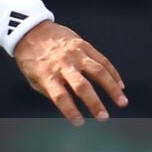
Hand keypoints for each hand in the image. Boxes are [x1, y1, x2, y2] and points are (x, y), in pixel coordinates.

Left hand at [13, 21, 128, 124]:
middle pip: (81, 85)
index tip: (80, 123)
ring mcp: (74, 53)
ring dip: (112, 88)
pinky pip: (102, 59)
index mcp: (47, 74)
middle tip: (103, 117)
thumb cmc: (30, 56)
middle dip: (94, 103)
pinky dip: (113, 73)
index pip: (60, 96)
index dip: (70, 111)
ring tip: (122, 102)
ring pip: (98, 71)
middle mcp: (62, 64)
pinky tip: (120, 85)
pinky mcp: (83, 44)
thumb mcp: (31, 76)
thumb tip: (67, 106)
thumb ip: (49, 91)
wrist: (30, 29)